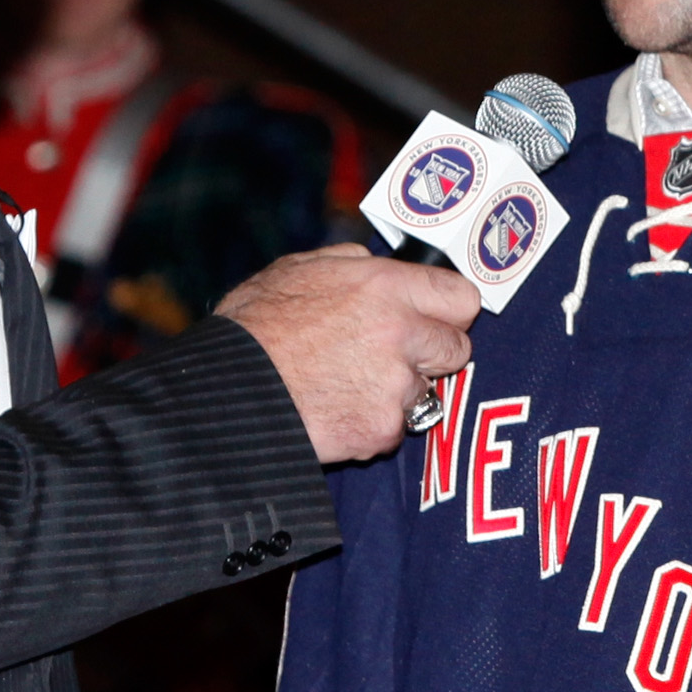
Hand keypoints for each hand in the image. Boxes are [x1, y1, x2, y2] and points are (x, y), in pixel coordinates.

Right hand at [220, 245, 478, 464]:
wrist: (229, 392)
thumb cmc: (254, 328)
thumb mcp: (298, 270)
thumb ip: (351, 263)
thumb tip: (377, 263)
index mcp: (383, 286)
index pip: (461, 297)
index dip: (448, 310)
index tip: (439, 319)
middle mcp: (399, 333)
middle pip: (457, 349)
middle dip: (432, 355)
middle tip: (394, 357)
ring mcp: (394, 385)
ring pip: (425, 393)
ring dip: (397, 393)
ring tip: (347, 385)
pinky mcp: (382, 429)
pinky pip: (394, 429)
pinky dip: (372, 424)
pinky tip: (337, 410)